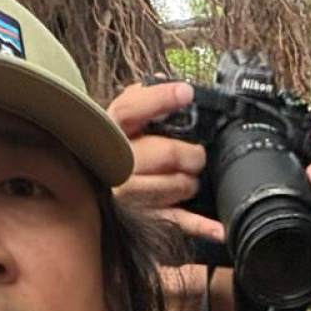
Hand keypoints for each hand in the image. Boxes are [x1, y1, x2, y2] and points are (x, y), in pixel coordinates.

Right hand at [108, 81, 225, 243]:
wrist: (92, 194)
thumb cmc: (118, 152)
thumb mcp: (121, 122)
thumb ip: (141, 100)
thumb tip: (165, 81)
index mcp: (111, 133)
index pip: (130, 110)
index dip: (160, 99)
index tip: (186, 93)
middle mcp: (116, 166)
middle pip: (167, 153)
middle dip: (191, 153)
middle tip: (195, 154)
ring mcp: (131, 196)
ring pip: (178, 186)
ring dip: (191, 181)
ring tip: (185, 176)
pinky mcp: (147, 220)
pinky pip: (180, 222)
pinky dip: (202, 226)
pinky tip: (218, 228)